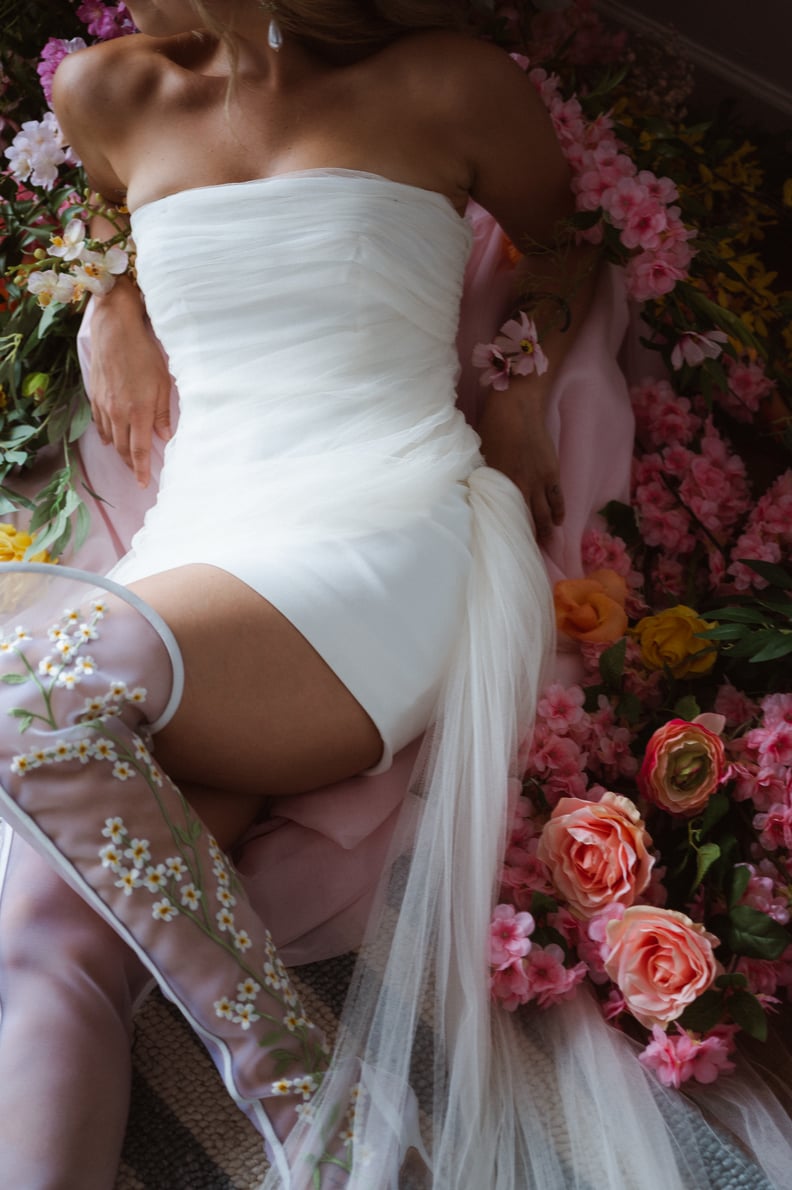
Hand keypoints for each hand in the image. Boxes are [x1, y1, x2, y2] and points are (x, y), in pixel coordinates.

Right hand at [88, 279, 171, 487]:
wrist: (115, 331)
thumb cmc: (144, 354)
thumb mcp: (162, 384)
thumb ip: (163, 413)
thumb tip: (166, 436)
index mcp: (138, 413)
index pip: (140, 451)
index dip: (141, 470)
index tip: (143, 484)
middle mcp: (118, 413)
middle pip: (123, 448)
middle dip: (131, 464)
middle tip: (138, 473)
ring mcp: (103, 405)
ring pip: (111, 437)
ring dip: (120, 450)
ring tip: (128, 458)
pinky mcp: (95, 396)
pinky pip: (99, 423)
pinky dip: (106, 434)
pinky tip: (109, 438)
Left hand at [477, 384, 564, 541]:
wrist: (517, 406)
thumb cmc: (491, 427)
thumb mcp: (478, 455)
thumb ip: (480, 477)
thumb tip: (472, 493)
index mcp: (499, 483)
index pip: (503, 515)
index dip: (505, 532)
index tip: (503, 547)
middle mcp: (521, 485)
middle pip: (527, 519)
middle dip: (529, 538)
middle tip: (528, 554)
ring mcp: (539, 479)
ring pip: (545, 512)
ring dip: (546, 530)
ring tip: (547, 546)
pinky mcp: (552, 471)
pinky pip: (557, 497)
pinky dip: (558, 511)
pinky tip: (558, 522)